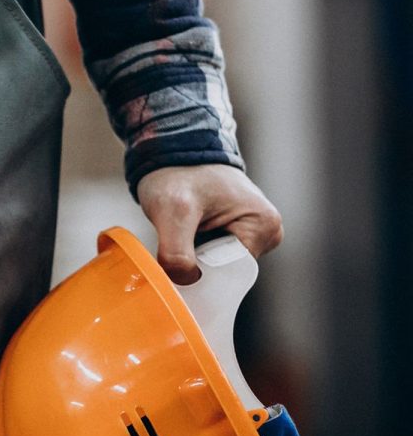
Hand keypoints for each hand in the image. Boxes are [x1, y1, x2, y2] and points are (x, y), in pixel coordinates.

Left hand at [137, 164, 282, 284]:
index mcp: (265, 226)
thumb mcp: (172, 211)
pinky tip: (184, 232)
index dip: (201, 274)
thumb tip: (186, 282)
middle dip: (196, 264)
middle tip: (176, 239)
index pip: (232, 274)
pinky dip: (193, 252)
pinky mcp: (235, 234)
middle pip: (225, 272)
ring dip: (193, 257)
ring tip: (181, 230)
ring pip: (216, 267)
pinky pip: (212, 257)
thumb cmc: (177, 173)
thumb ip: (177, 251)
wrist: (169, 153)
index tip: (177, 261)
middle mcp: (267, 232)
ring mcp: (252, 234)